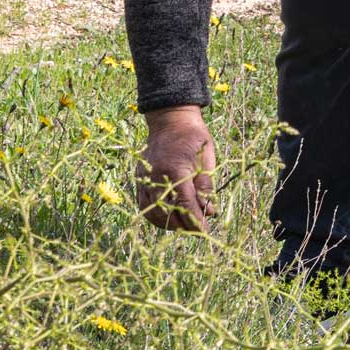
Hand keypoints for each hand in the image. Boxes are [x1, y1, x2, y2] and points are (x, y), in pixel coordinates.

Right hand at [135, 106, 216, 231]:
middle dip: (183, 226)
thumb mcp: (206, 158)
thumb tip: (209, 210)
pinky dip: (154, 215)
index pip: (185, 204)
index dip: (195, 221)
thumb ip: (206, 185)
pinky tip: (167, 219)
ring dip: (168, 224)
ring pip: (152, 211)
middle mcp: (157, 176)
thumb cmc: (193, 136)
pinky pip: (143, 203)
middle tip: (197, 231)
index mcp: (176, 170)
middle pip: (167, 213)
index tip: (205, 231)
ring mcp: (145, 177)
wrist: (170, 118)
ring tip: (183, 227)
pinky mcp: (139, 178)